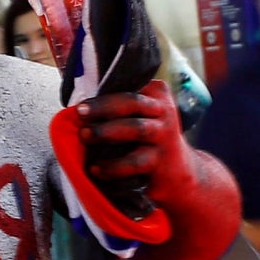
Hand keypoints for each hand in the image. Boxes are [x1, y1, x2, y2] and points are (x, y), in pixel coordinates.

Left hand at [72, 81, 186, 195]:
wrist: (178, 172)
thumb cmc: (148, 140)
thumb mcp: (140, 116)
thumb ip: (119, 108)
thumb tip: (80, 108)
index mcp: (157, 93)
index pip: (130, 87)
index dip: (104, 96)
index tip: (81, 104)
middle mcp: (164, 110)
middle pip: (133, 102)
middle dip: (103, 107)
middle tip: (80, 112)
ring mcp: (165, 135)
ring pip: (136, 128)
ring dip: (107, 131)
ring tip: (85, 136)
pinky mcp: (162, 160)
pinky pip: (135, 161)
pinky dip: (113, 165)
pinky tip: (96, 168)